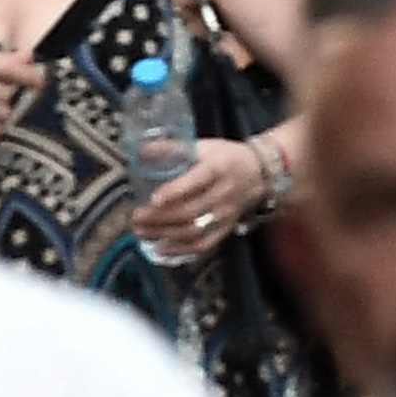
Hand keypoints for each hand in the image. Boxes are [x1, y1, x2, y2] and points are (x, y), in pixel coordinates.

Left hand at [132, 136, 274, 263]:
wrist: (259, 174)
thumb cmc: (225, 157)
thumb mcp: (204, 145)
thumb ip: (173, 148)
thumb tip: (142, 150)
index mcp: (217, 168)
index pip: (196, 181)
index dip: (174, 191)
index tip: (153, 199)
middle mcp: (223, 194)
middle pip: (190, 211)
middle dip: (160, 218)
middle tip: (136, 217)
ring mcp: (225, 215)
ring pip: (194, 230)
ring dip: (164, 235)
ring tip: (141, 232)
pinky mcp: (225, 229)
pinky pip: (203, 244)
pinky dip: (181, 250)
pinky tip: (160, 248)